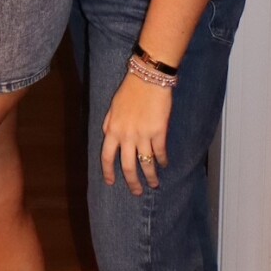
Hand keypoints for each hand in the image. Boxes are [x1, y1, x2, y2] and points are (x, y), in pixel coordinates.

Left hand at [100, 72, 171, 195]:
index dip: (108, 172)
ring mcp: (143, 135)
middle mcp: (126, 136)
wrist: (148, 79)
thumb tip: (107, 135)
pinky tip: (164, 164)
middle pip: (127, 166)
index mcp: (112, 129)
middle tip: (136, 192)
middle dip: (132, 182)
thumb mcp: (113, 107)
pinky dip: (162, 161)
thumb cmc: (130, 90)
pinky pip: (160, 153)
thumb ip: (109, 123)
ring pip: (146, 164)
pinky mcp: (159, 133)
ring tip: (154, 185)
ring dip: (150, 177)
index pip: (107, 157)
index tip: (111, 182)